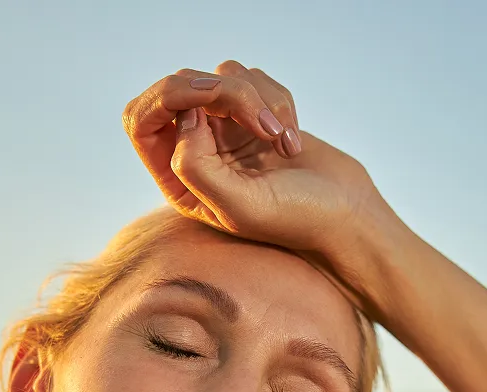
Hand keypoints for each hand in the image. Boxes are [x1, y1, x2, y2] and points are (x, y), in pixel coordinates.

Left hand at [123, 62, 387, 256]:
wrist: (345, 213)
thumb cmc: (294, 219)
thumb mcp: (237, 206)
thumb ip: (195, 167)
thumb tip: (183, 117)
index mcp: (178, 180)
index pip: (141, 119)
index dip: (169, 99)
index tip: (210, 108)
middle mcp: (195, 152)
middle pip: (182, 88)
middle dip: (225, 94)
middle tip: (264, 124)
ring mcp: (225, 130)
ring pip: (222, 78)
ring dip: (259, 102)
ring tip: (283, 142)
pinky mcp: (254, 114)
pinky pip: (252, 79)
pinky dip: (278, 102)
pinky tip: (292, 141)